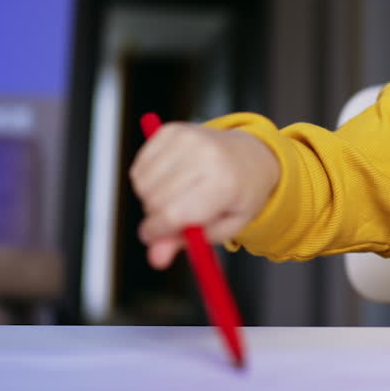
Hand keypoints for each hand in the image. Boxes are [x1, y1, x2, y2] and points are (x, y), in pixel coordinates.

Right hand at [129, 122, 278, 269]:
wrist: (250, 155)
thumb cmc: (238, 194)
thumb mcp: (225, 227)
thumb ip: (190, 243)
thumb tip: (156, 259)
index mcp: (224, 183)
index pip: (173, 213)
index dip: (157, 232)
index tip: (155, 238)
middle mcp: (205, 155)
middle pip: (155, 200)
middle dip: (156, 217)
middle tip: (175, 217)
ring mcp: (187, 138)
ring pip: (142, 184)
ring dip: (150, 198)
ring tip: (177, 196)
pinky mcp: (171, 130)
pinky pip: (139, 167)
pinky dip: (146, 180)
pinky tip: (169, 179)